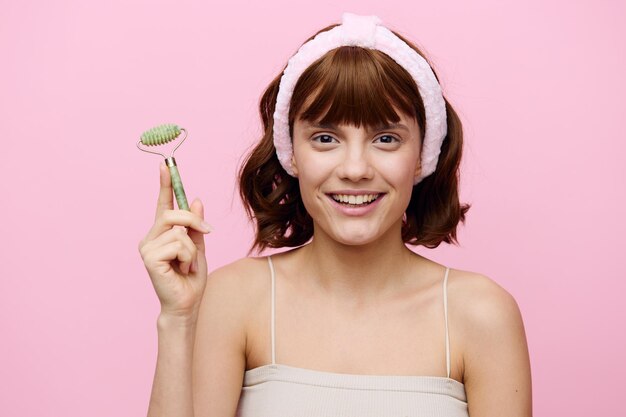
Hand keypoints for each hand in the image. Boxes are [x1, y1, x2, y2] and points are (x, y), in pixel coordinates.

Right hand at [138, 162, 212, 320]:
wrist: (186, 304)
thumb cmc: (191, 279)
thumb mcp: (198, 247)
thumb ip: (196, 226)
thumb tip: (196, 200)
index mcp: (161, 234)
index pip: (163, 205)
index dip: (164, 184)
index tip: (166, 165)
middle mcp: (150, 238)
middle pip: (173, 214)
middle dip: (193, 223)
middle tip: (206, 234)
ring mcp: (147, 248)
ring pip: (180, 232)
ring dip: (192, 251)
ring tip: (186, 266)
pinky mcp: (149, 258)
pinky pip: (179, 245)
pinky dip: (188, 258)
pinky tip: (181, 271)